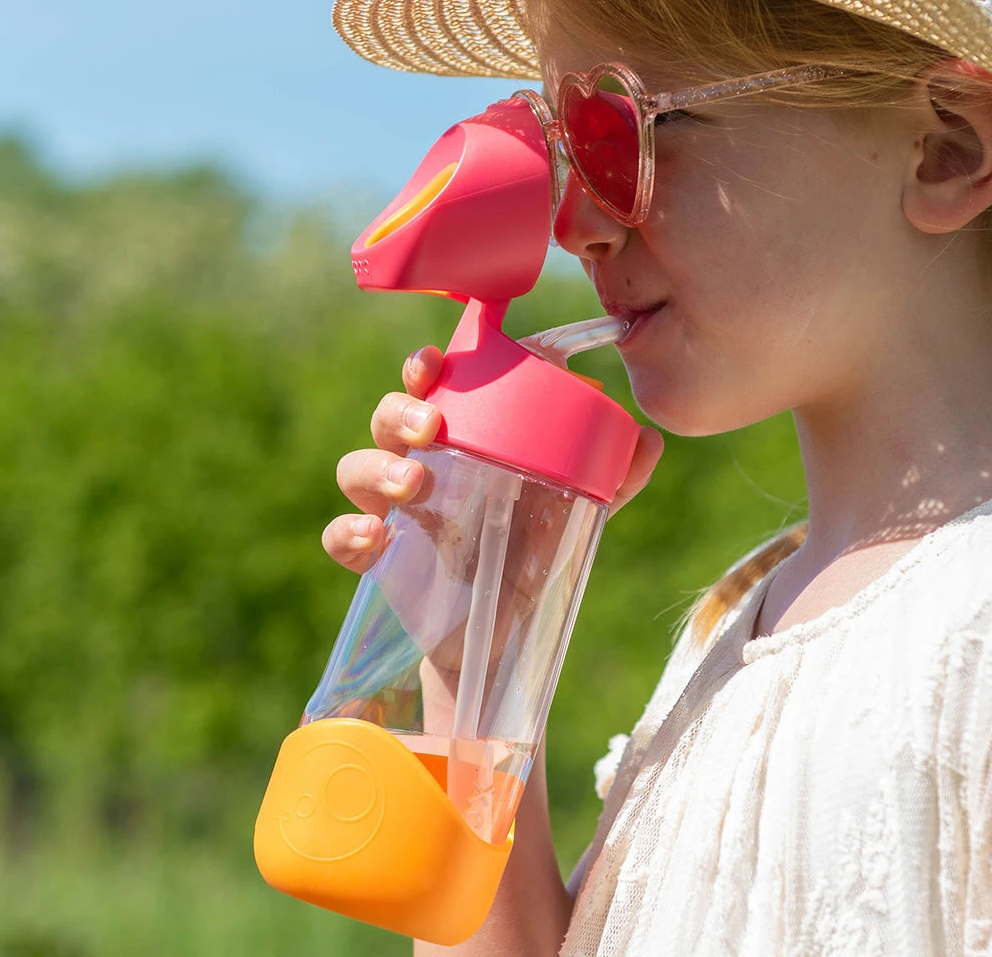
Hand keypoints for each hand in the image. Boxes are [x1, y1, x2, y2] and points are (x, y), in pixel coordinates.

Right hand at [321, 346, 665, 574]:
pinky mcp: (377, 558)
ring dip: (378, 466)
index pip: (434, 387)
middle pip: (388, 417)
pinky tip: (374, 538)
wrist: (503, 630)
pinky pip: (339, 536)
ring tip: (414, 486)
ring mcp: (394, 510)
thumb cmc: (532, 550)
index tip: (432, 362)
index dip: (423, 367)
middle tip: (432, 426)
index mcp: (463, 439)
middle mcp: (421, 464)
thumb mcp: (576, 511)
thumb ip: (615, 479)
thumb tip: (651, 440)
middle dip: (399, 411)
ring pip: (356, 466)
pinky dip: (347, 532)